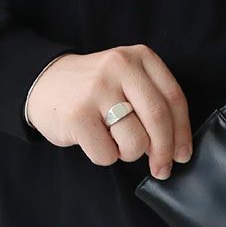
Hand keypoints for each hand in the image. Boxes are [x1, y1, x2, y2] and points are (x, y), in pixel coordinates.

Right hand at [26, 45, 192, 178]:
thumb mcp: (128, 81)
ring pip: (135, 141)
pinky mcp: (77, 115)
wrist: (43, 84)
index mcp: (140, 57)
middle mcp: (120, 66)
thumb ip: (154, 104)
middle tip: (161, 169)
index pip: (174, 99)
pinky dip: (105, 156)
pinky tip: (94, 139)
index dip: (182, 134)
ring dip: (129, 153)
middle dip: (164, 152)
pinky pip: (107, 154)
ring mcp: (97, 89)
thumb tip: (177, 150)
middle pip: (158, 119)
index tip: (182, 155)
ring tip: (114, 140)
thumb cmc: (95, 92)